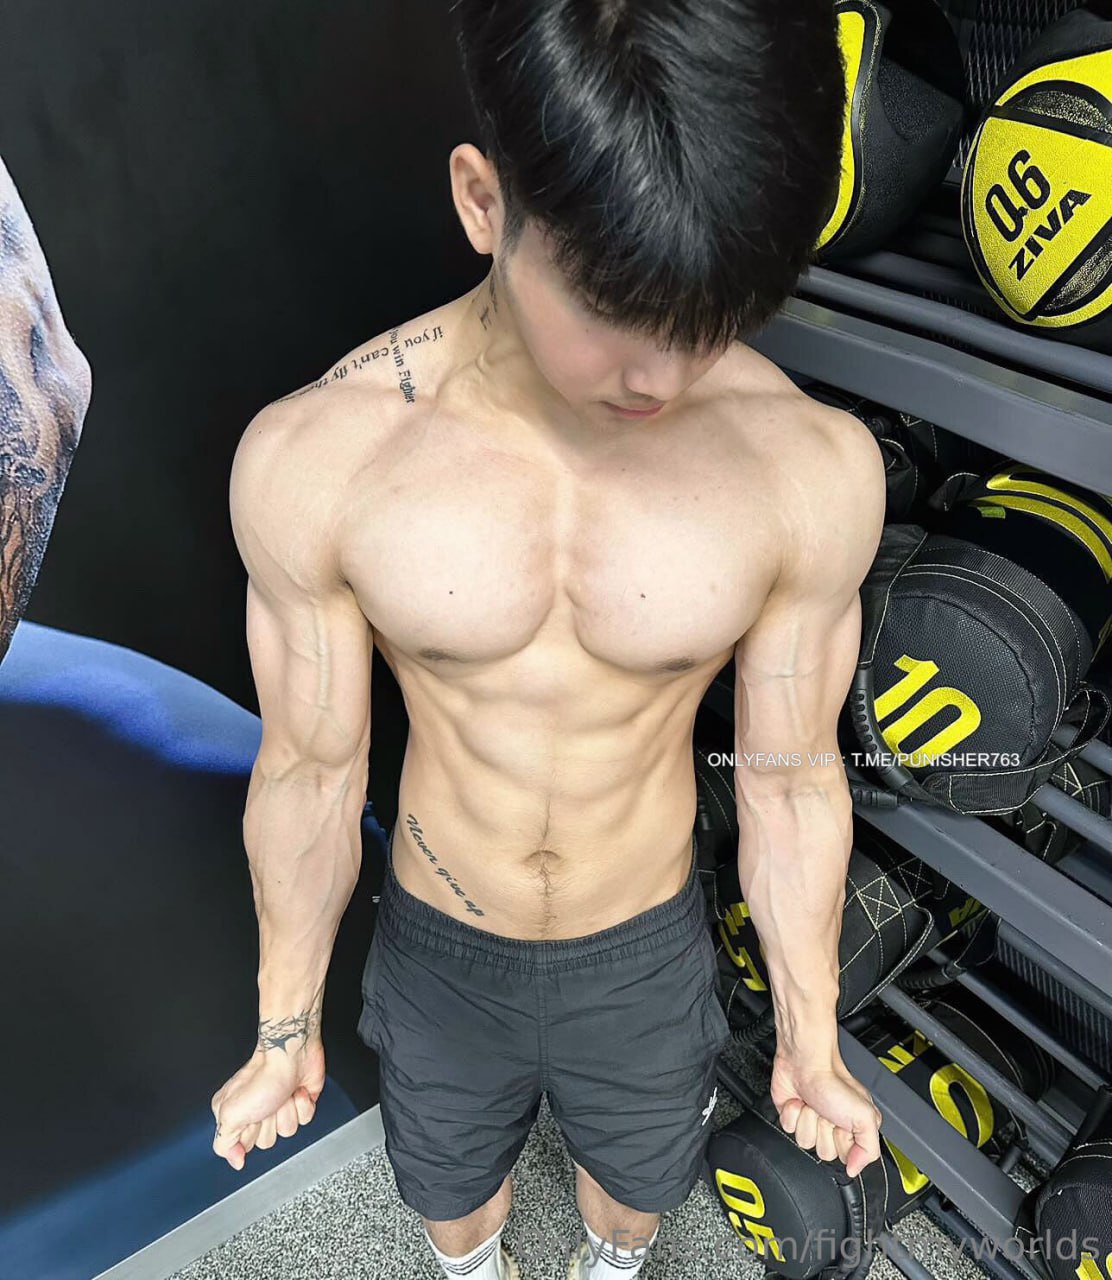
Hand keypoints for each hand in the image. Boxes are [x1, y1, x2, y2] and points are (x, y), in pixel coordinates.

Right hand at [211, 1039, 325, 1169]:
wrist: (291, 1052)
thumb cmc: (263, 1075)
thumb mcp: (231, 1114)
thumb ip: (224, 1143)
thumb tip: (235, 1160)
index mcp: (234, 1114)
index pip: (241, 1147)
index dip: (249, 1135)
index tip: (250, 1119)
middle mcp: (256, 1111)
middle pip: (266, 1142)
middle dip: (270, 1123)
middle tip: (266, 1104)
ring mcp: (279, 1106)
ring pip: (287, 1132)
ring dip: (287, 1112)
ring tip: (282, 1095)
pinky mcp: (299, 1102)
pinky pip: (305, 1119)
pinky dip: (303, 1105)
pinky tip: (296, 1092)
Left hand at [769, 1044, 882, 1178]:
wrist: (805, 1061)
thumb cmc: (834, 1080)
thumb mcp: (866, 1117)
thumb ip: (869, 1149)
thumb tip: (856, 1169)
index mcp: (854, 1128)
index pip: (848, 1158)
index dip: (843, 1144)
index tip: (843, 1127)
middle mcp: (833, 1126)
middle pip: (824, 1153)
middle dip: (824, 1131)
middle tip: (828, 1113)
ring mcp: (811, 1121)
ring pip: (804, 1142)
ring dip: (807, 1121)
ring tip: (814, 1104)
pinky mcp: (792, 1115)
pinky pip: (788, 1129)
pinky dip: (792, 1114)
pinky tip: (799, 1101)